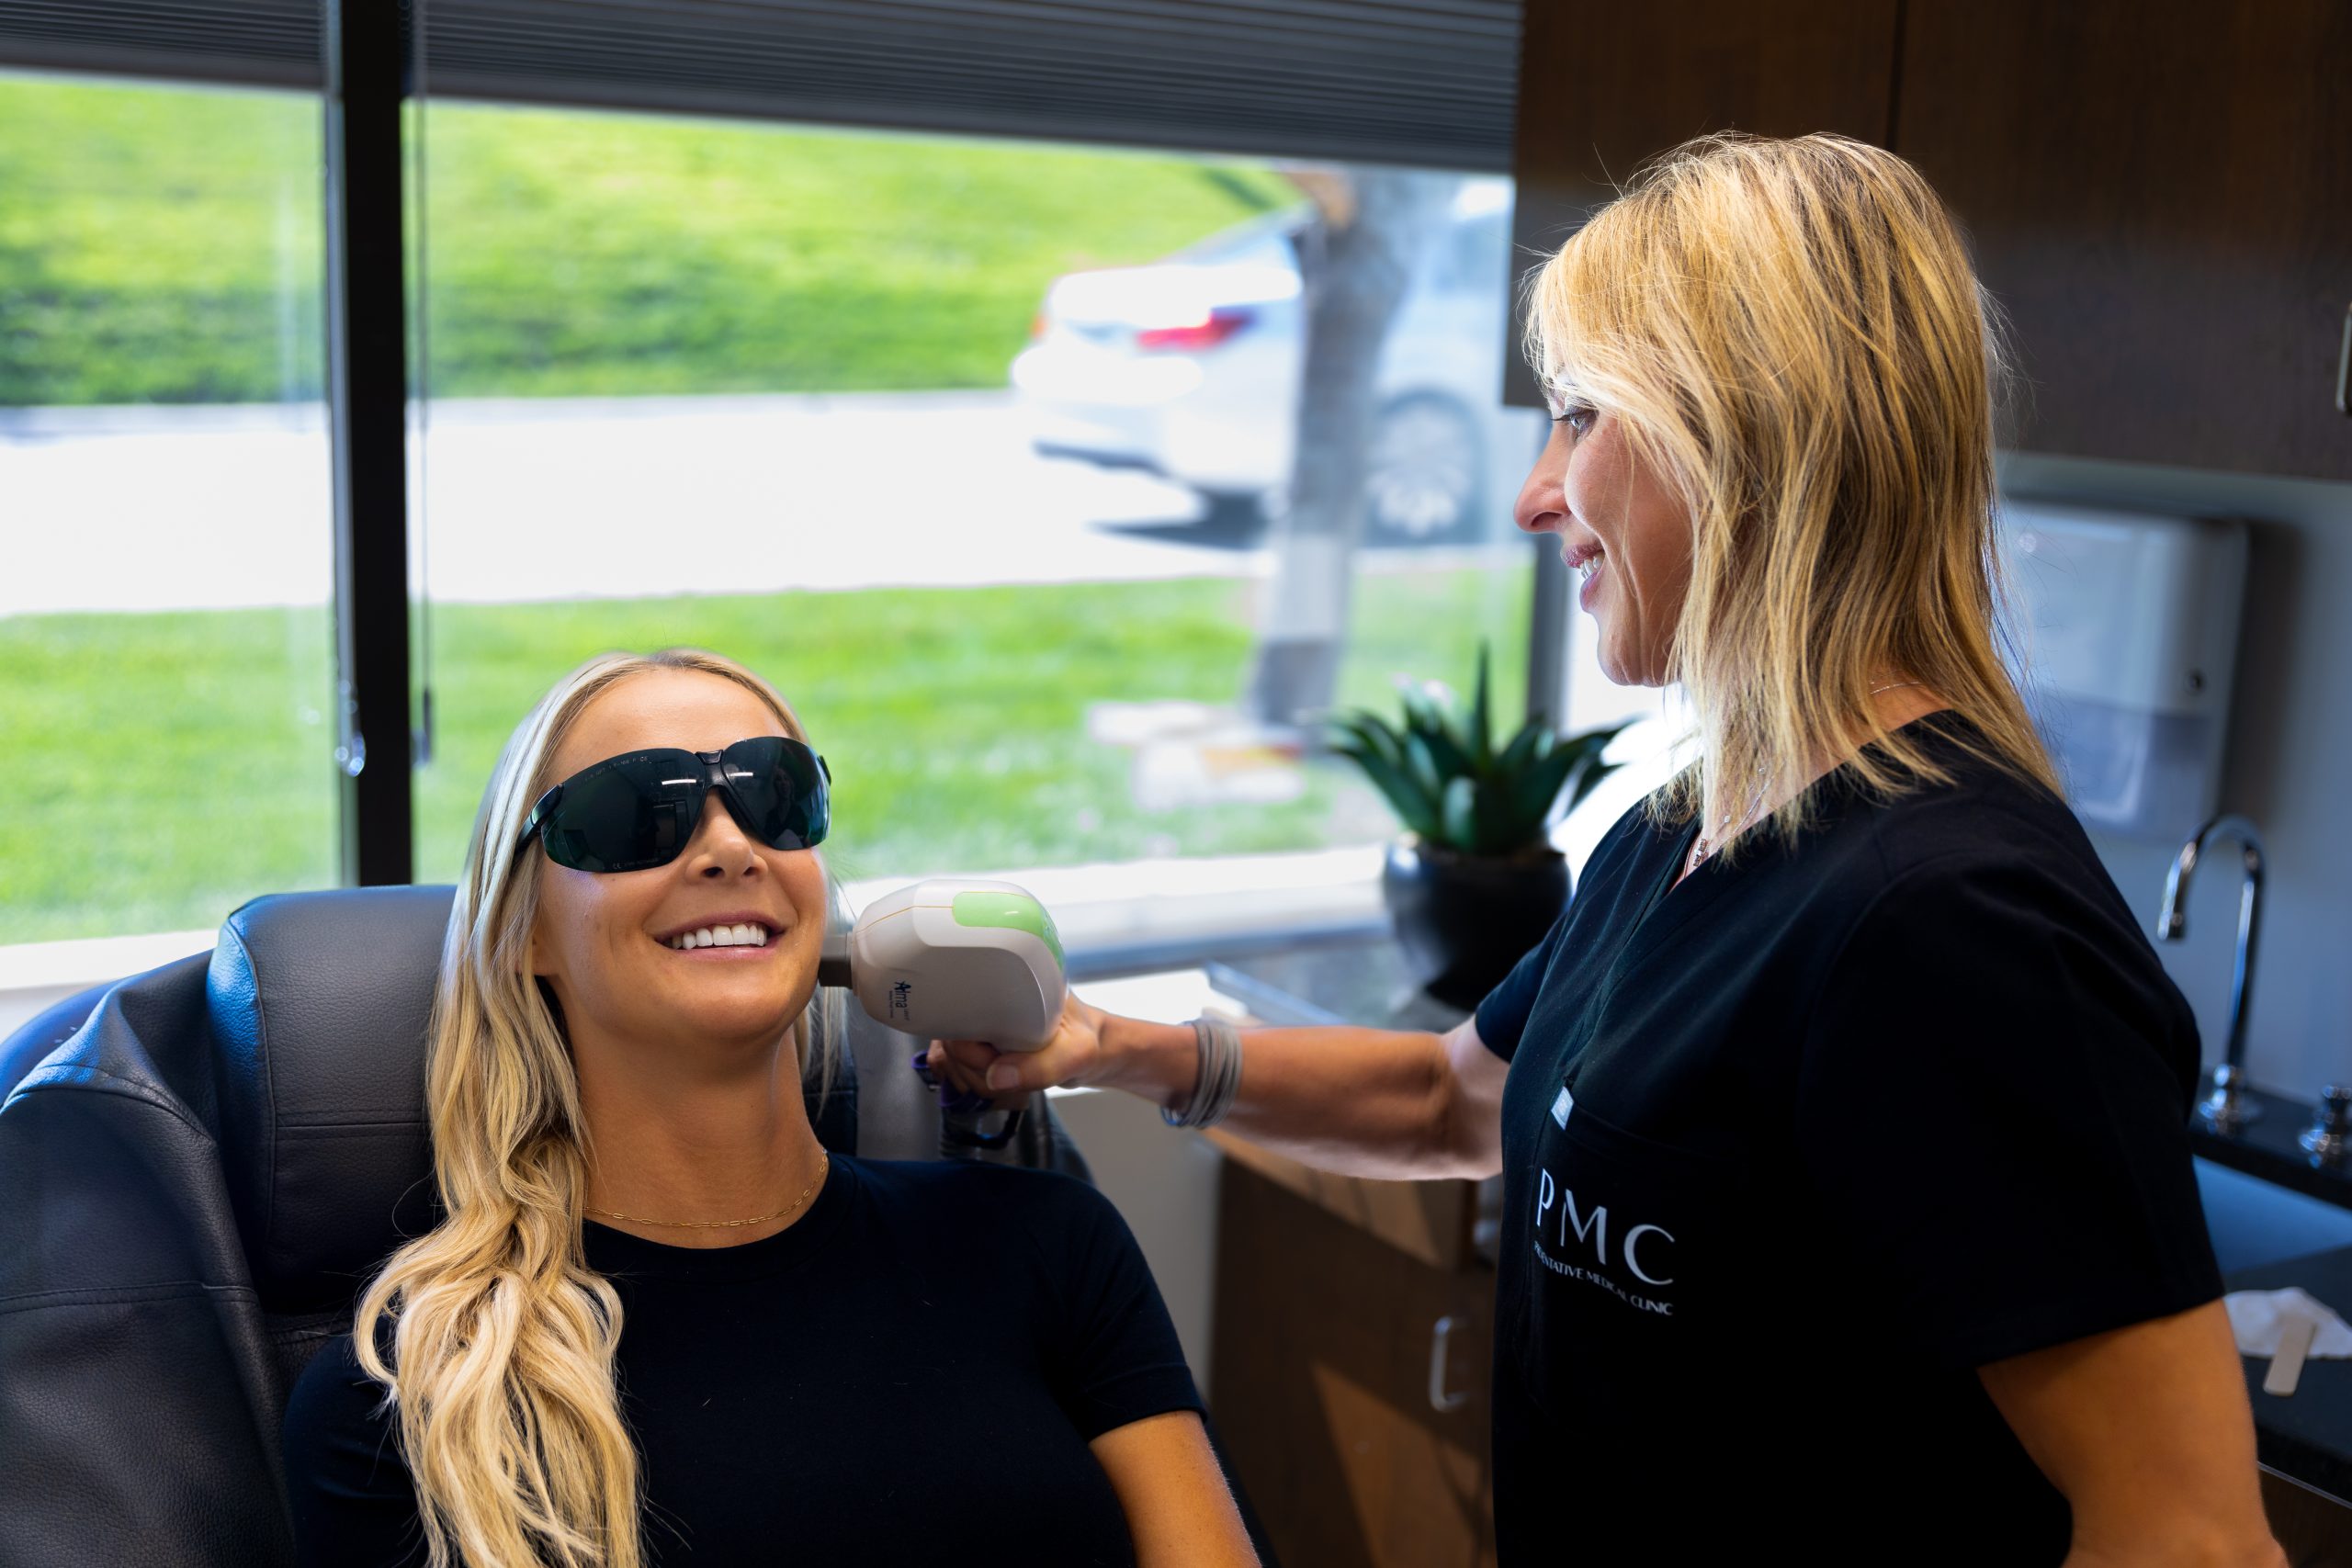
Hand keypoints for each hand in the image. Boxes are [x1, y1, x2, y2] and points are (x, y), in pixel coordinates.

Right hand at [927, 991, 1114, 1105]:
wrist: (1093, 1049)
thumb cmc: (1089, 1041)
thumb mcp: (1078, 1054)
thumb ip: (1044, 1067)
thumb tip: (995, 1077)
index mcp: (1007, 982)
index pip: (957, 1009)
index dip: (968, 1045)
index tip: (995, 1061)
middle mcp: (985, 998)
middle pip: (949, 1041)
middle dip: (975, 1070)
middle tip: (1010, 1075)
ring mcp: (977, 1022)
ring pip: (947, 1059)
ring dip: (973, 1080)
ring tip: (1010, 1078)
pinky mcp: (975, 1042)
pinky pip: (953, 1068)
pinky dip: (971, 1084)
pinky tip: (999, 1082)